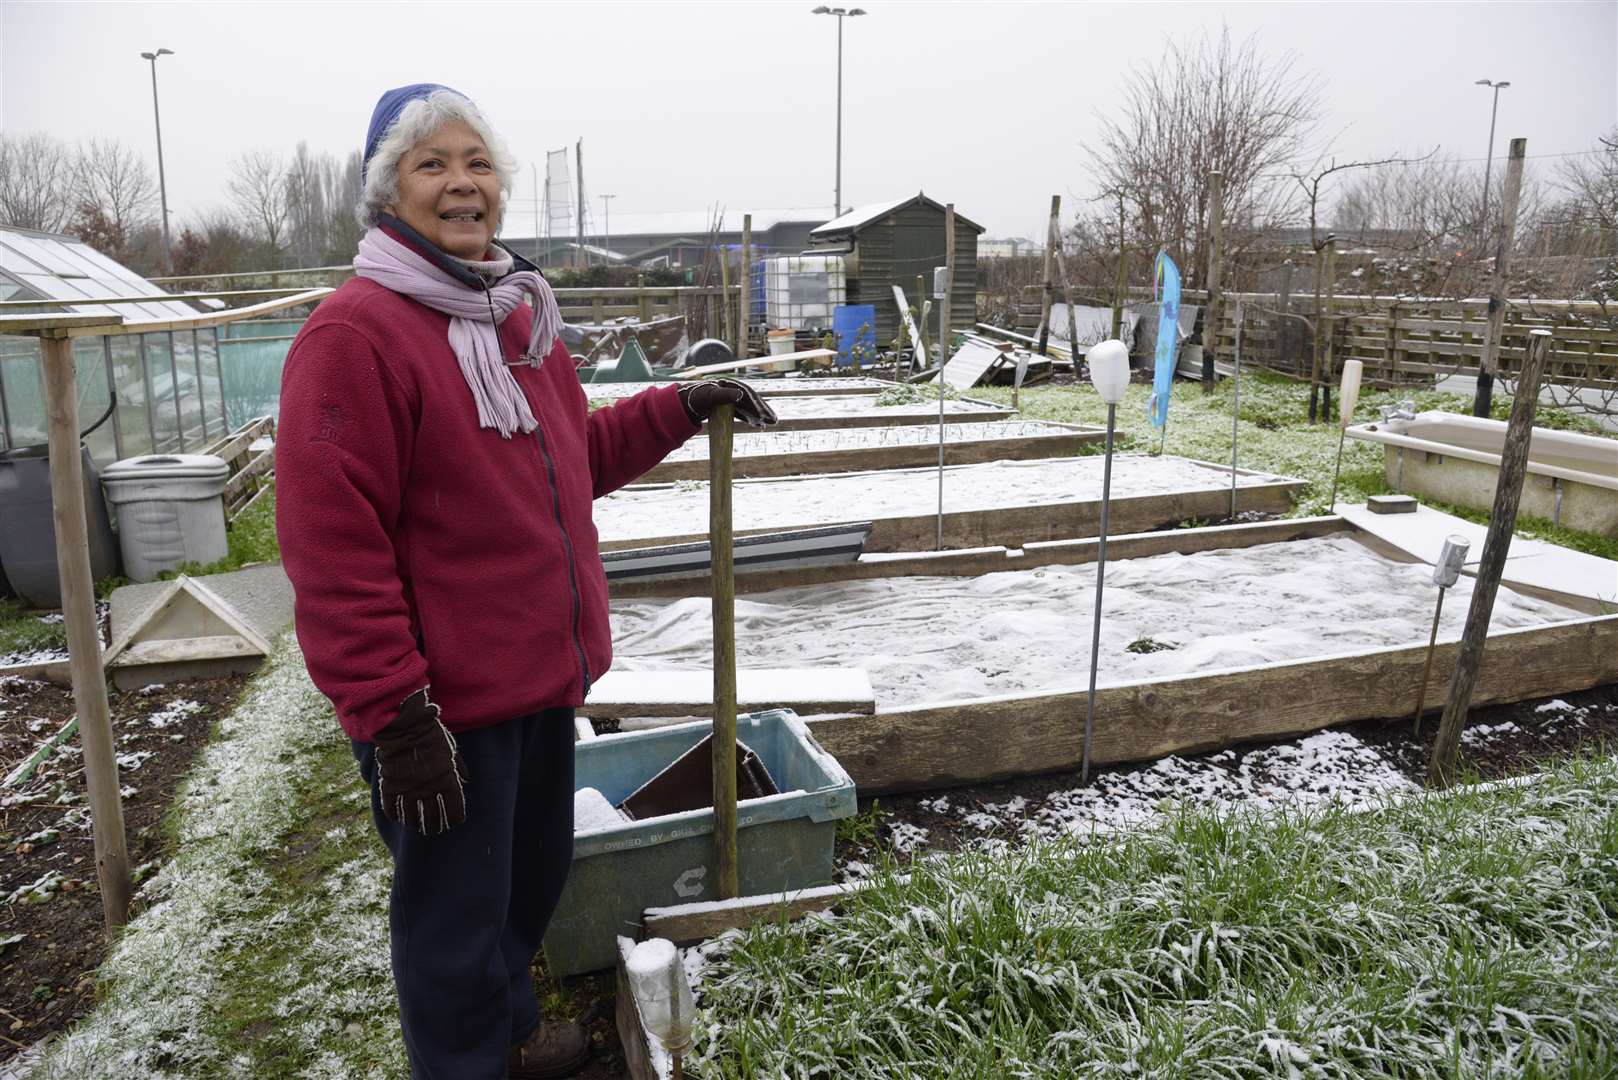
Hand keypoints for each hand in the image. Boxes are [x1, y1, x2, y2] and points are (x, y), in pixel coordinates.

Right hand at [374, 688, 467, 834]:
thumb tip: (466, 781)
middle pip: (433, 818)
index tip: (454, 822)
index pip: (454, 809)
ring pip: (412, 818)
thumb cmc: (431, 735)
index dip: (455, 818)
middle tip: (434, 830)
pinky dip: (395, 816)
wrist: (404, 725)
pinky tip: (399, 818)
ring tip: (417, 827)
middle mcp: (428, 789)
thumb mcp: (451, 749)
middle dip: (435, 827)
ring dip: (416, 825)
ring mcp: (408, 789)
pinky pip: (391, 809)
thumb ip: (459, 768)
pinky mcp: (390, 786)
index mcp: (447, 780)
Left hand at [677, 378, 777, 427]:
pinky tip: (759, 425)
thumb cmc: (698, 398)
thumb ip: (725, 395)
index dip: (756, 405)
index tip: (763, 415)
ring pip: (750, 406)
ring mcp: (732, 398)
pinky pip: (744, 412)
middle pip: (752, 400)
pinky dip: (751, 418)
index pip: (747, 394)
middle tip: (774, 420)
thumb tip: (740, 394)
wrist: (689, 403)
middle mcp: (733, 390)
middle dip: (763, 410)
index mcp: (730, 385)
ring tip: (771, 423)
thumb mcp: (711, 396)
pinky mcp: (730, 406)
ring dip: (761, 415)